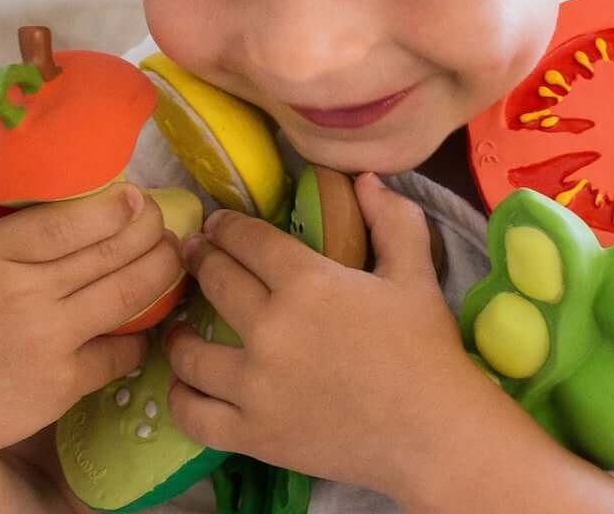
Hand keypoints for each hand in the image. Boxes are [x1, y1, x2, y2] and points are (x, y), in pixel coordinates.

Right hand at [0, 186, 182, 496]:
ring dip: (162, 269)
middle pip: (112, 249)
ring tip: (172, 255)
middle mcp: (23, 292)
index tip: (135, 197)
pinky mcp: (61, 382)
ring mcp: (46, 339)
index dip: (115, 206)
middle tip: (163, 223)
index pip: (69, 220)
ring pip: (128, 293)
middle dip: (151, 229)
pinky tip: (147, 319)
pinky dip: (140, 333)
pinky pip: (120, 349)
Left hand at [162, 173, 475, 500]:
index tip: (214, 224)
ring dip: (178, 334)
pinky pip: (194, 415)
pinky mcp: (254, 434)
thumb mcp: (414, 272)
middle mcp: (271, 328)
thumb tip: (364, 178)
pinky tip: (183, 385)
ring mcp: (257, 386)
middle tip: (193, 257)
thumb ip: (391, 218)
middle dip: (200, 262)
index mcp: (306, 282)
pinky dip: (180, 398)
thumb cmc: (425, 349)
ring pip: (191, 352)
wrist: (435, 433)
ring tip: (178, 326)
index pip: (246, 240)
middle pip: (215, 282)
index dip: (225, 227)